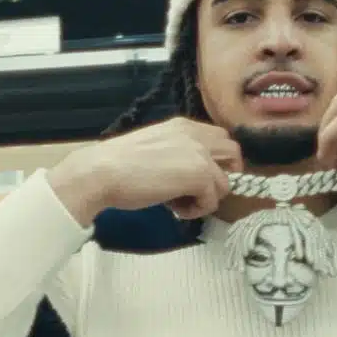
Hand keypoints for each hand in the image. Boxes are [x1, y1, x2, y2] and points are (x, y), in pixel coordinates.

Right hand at [48, 117, 242, 225]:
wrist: (102, 172)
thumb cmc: (117, 165)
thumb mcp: (154, 149)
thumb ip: (177, 154)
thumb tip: (191, 176)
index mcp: (183, 126)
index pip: (219, 138)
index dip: (214, 160)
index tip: (195, 178)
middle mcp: (196, 135)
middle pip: (234, 152)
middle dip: (222, 175)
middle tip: (199, 191)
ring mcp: (200, 154)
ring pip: (226, 182)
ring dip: (206, 198)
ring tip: (179, 203)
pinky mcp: (200, 175)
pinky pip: (212, 200)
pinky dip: (196, 210)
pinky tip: (173, 209)